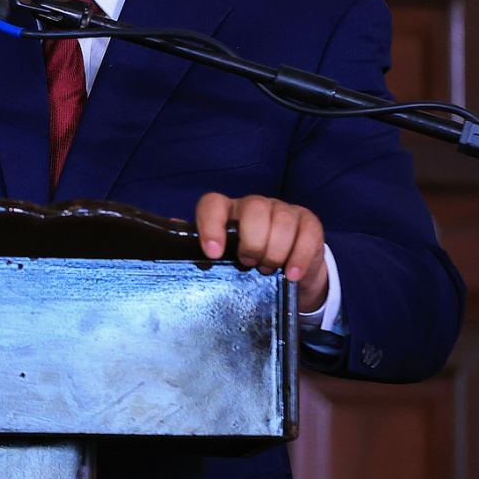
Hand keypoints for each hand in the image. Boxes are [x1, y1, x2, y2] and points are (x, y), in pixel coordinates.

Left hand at [195, 191, 329, 312]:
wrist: (287, 272)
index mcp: (226, 211)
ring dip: (275, 250)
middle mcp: (254, 206)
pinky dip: (299, 256)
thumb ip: (196, 247)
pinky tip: (291, 275)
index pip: (213, 204)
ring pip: (282, 220)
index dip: (211, 225)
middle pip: (253, 208)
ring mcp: (283, 211)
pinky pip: (307, 233)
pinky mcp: (308, 222)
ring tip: (268, 270)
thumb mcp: (221, 258)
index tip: (213, 253)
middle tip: (248, 263)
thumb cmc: (245, 262)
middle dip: (252, 241)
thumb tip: (170, 237)